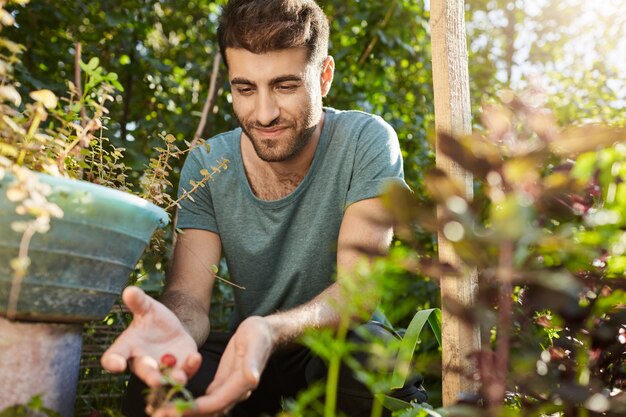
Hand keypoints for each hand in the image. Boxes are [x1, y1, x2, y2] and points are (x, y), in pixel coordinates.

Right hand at [100, 286, 201, 387]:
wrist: (172, 328)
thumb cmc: (152, 319)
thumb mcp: (146, 307)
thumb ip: (138, 302)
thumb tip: (129, 290)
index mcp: (127, 348)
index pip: (113, 357)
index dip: (113, 362)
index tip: (116, 364)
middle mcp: (143, 363)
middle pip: (144, 372)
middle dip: (150, 376)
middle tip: (156, 380)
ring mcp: (162, 369)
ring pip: (167, 378)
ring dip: (173, 378)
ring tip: (179, 377)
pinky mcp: (181, 368)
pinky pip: (186, 371)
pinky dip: (191, 367)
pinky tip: (195, 357)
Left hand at [153, 316, 275, 416]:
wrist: (264, 333)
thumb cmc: (260, 334)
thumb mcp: (256, 343)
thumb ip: (253, 362)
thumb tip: (253, 380)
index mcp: (243, 383)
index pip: (218, 401)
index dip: (198, 408)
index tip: (176, 410)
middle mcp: (236, 391)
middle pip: (210, 410)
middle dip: (186, 413)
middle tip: (159, 413)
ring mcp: (228, 388)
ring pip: (206, 407)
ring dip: (185, 410)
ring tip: (160, 410)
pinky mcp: (222, 383)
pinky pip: (206, 398)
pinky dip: (190, 401)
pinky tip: (173, 400)